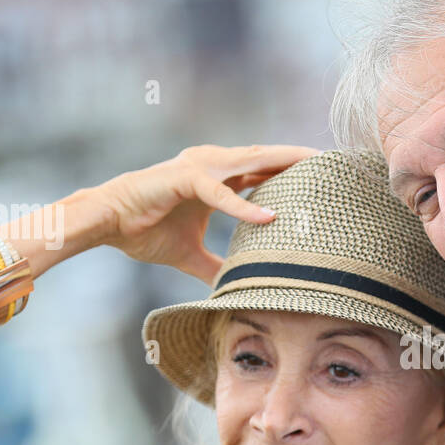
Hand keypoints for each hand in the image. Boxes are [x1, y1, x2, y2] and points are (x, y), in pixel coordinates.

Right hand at [91, 143, 321, 282]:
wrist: (107, 222)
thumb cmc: (145, 231)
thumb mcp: (190, 255)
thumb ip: (215, 266)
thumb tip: (234, 287)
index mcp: (218, 177)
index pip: (265, 169)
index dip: (294, 171)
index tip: (326, 178)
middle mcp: (212, 165)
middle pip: (266, 158)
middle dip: (300, 158)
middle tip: (336, 161)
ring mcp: (199, 167)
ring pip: (251, 162)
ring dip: (284, 165)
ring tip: (317, 168)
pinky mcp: (184, 178)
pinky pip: (221, 192)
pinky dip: (244, 206)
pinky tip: (269, 216)